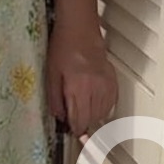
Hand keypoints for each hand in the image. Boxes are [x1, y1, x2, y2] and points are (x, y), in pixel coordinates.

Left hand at [46, 16, 117, 139]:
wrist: (80, 31)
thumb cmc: (62, 49)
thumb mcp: (51, 75)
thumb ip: (55, 99)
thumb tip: (60, 118)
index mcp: (78, 87)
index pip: (80, 119)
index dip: (75, 129)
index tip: (72, 132)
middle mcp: (95, 88)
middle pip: (92, 119)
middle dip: (83, 124)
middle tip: (75, 122)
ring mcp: (106, 84)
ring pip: (103, 113)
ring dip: (93, 116)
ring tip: (83, 111)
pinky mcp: (113, 80)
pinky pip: (111, 103)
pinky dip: (103, 108)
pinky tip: (94, 104)